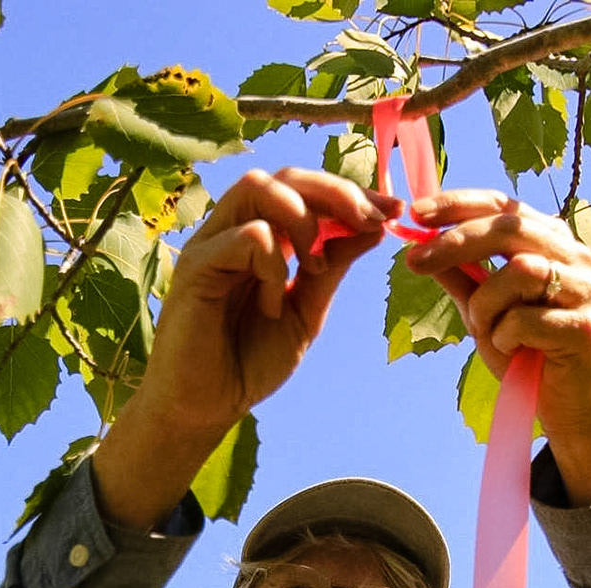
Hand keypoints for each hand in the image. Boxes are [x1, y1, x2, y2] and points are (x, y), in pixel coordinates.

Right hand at [95, 169, 395, 528]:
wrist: (208, 408)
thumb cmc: (249, 362)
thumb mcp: (307, 311)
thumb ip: (332, 268)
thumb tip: (375, 226)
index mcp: (260, 236)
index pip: (305, 189)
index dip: (351, 193)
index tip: (393, 209)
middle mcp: (232, 230)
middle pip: (285, 176)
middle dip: (336, 192)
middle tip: (372, 220)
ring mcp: (211, 244)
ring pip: (260, 188)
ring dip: (303, 219)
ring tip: (314, 267)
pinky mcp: (196, 267)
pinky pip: (248, 237)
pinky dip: (274, 265)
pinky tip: (272, 304)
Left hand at [402, 190, 590, 501]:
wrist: (565, 408)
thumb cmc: (526, 354)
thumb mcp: (482, 310)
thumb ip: (459, 276)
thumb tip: (417, 244)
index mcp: (549, 242)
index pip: (502, 204)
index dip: (458, 205)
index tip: (416, 213)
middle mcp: (572, 256)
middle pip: (509, 227)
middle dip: (456, 242)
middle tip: (416, 261)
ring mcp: (584, 289)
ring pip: (519, 271)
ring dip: (485, 304)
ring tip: (487, 331)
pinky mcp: (585, 326)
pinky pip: (526, 319)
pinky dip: (505, 337)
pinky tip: (512, 352)